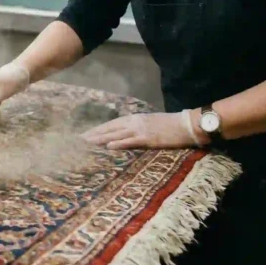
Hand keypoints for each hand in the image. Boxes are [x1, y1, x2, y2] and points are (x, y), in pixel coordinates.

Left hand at [81, 110, 205, 149]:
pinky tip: (108, 146)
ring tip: (87, 143)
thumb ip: (136, 126)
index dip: (98, 128)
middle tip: (79, 140)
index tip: (85, 134)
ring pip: (116, 134)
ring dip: (101, 139)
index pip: (111, 123)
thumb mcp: (149, 122)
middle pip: (110, 128)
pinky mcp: (148, 139)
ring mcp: (141, 130)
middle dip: (94, 134)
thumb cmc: (169, 125)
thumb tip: (123, 132)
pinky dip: (119, 143)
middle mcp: (134, 122)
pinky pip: (130, 141)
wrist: (186, 125)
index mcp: (134, 118)